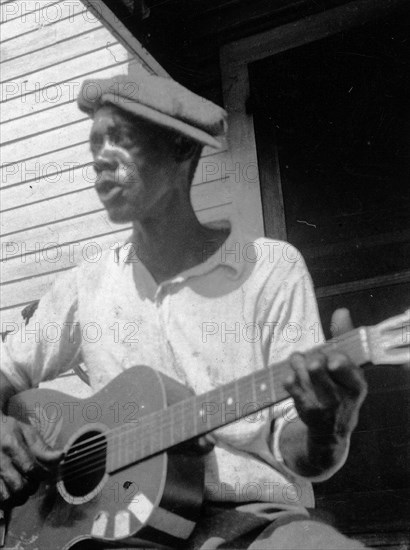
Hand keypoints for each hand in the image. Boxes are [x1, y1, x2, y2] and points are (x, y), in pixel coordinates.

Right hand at [0, 413, 62, 504]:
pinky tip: (11, 493)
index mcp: (11, 445)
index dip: (42, 474)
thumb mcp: (26, 432)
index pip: (31, 468)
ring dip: (19, 497)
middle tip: (33, 481)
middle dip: (31, 487)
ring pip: (7, 497)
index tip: (45, 473)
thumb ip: (42, 447)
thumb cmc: (7, 430)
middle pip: (19, 486)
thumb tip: (61, 456)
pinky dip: (6, 502)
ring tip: (22, 487)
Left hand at [284, 309, 367, 442]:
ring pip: (301, 371)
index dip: (338, 363)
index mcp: (357, 383)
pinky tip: (292, 377)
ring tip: (301, 364)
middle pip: (318, 367)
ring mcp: (323, 403)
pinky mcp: (305, 407)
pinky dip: (289, 376)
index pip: (347, 370)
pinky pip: (290, 384)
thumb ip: (344, 338)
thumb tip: (341, 311)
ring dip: (298, 363)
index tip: (331, 360)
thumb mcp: (349, 367)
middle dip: (313, 357)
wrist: (332, 427)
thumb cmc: (340, 387)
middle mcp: (341, 396)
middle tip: (314, 360)